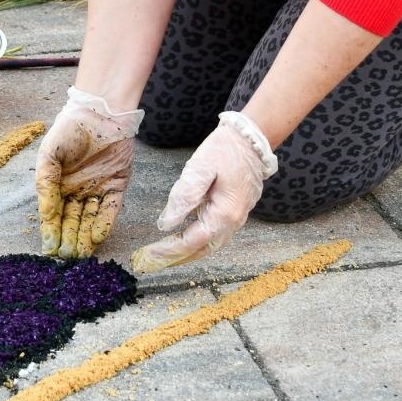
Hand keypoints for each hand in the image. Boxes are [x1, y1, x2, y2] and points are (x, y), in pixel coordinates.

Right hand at [36, 87, 143, 258]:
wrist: (99, 113)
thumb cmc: (69, 131)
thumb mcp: (48, 156)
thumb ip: (45, 185)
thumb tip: (45, 214)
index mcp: (58, 185)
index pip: (54, 215)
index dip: (51, 232)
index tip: (50, 250)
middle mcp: (77, 191)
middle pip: (72, 221)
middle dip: (69, 239)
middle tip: (68, 257)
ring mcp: (97, 190)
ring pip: (90, 219)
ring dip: (85, 236)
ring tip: (81, 254)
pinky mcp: (116, 186)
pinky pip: (110, 209)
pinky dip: (104, 223)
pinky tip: (97, 237)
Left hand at [131, 112, 276, 273]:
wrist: (251, 139)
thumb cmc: (224, 150)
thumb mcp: (200, 168)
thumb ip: (184, 197)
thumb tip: (166, 224)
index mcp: (224, 214)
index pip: (192, 242)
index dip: (170, 250)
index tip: (150, 253)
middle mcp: (233, 222)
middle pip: (201, 250)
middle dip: (176, 258)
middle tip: (151, 260)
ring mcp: (237, 219)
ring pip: (209, 246)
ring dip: (186, 253)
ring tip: (163, 255)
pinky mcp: (236, 213)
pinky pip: (215, 236)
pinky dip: (197, 243)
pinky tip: (183, 240)